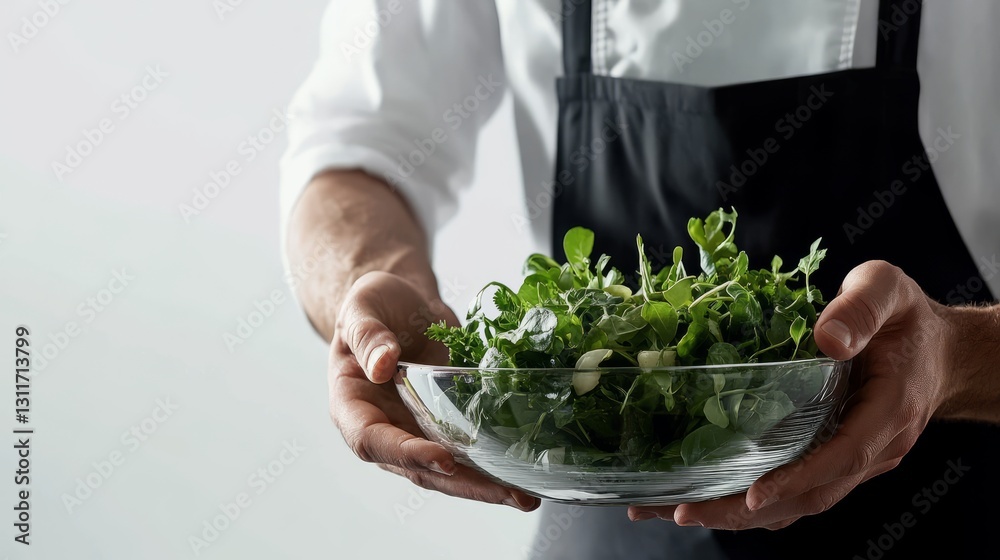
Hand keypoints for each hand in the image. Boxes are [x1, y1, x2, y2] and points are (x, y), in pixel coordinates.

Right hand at [328, 271, 539, 510]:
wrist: (402, 300)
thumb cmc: (372, 303)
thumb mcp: (362, 307)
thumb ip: (367, 335)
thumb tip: (383, 366)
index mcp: (352, 406)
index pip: (373, 441)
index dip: (407, 454)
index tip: (444, 458)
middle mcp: (385, 428)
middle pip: (419, 469)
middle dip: (464, 485)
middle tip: (509, 496)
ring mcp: (417, 430)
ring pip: (448, 470)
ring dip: (485, 485)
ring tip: (526, 496)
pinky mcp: (445, 423)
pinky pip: (468, 450)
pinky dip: (493, 463)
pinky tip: (525, 472)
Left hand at [629, 260, 954, 528]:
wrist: (939, 353)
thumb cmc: (908, 320)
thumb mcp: (887, 291)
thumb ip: (860, 308)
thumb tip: (827, 339)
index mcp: (889, 412)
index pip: (843, 457)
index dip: (798, 479)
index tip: (755, 495)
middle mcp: (873, 449)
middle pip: (811, 496)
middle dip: (745, 511)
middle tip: (683, 510)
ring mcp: (854, 461)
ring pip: (799, 503)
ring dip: (739, 515)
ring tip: (677, 511)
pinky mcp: (835, 460)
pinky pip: (797, 492)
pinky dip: (753, 504)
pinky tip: (709, 501)